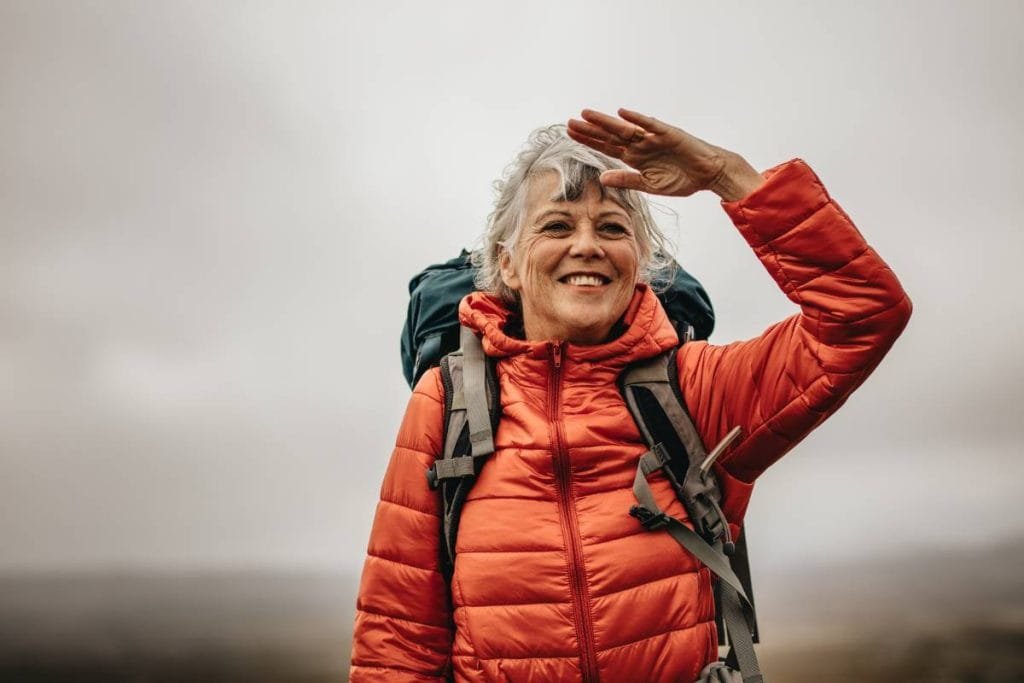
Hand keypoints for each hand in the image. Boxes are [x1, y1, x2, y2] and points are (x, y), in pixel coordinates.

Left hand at [566, 108, 763, 201]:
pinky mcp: (669, 133)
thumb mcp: (650, 185)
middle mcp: (641, 144)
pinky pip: (650, 125)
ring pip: (624, 128)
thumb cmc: (682, 179)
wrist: (709, 174)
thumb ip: (627, 180)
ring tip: (586, 114)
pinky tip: (621, 113)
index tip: (570, 134)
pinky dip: (636, 119)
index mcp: (635, 157)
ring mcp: (653, 137)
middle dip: (589, 129)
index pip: (606, 146)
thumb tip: (602, 177)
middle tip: (568, 122)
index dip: (589, 141)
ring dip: (605, 121)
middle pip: (610, 135)